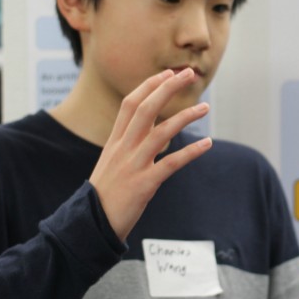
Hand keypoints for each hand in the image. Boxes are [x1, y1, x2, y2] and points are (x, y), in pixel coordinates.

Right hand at [89, 69, 212, 240]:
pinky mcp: (144, 184)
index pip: (130, 104)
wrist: (90, 225)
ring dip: (185, 117)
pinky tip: (207, 144)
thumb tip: (148, 135)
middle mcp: (123, 149)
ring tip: (205, 108)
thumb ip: (126, 147)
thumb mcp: (110, 165)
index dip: (149, 86)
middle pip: (146, 109)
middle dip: (167, 88)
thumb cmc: (103, 197)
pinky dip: (191, 152)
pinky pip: (171, 163)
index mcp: (114, 142)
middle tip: (188, 74)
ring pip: (161, 132)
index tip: (167, 74)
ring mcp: (133, 165)